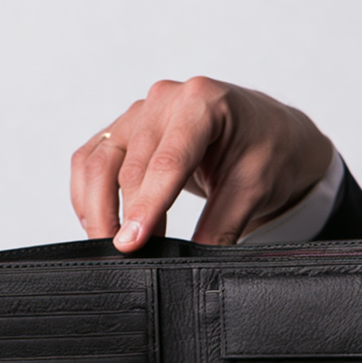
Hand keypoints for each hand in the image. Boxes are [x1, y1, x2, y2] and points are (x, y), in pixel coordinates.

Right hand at [71, 77, 333, 249]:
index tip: (131, 243)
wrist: (271, 131)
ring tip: (111, 244)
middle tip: (126, 257)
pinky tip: (103, 222)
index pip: (167, 161)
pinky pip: (93, 159)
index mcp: (203, 102)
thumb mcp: (254, 189)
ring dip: (97, 207)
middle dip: (122, 216)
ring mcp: (141, 110)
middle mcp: (166, 99)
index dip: (146, 206)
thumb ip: (222, 226)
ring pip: (99, 161)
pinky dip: (90, 193)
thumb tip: (193, 264)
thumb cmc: (268, 149)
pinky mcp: (127, 127)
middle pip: (129, 165)